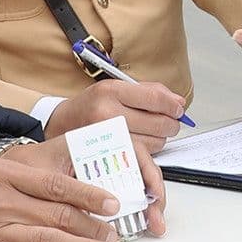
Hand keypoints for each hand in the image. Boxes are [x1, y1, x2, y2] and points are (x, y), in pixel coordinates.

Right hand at [0, 137, 120, 241]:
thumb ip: (26, 179)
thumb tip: (68, 190)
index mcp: (4, 175)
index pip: (57, 184)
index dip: (89, 195)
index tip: (111, 203)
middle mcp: (2, 200)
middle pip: (59, 213)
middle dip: (93, 227)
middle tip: (113, 235)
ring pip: (49, 239)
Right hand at [47, 79, 186, 154]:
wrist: (63, 123)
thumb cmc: (92, 104)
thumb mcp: (117, 88)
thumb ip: (150, 92)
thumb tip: (178, 102)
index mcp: (111, 91)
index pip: (155, 98)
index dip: (173, 105)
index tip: (178, 108)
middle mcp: (108, 113)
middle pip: (159, 123)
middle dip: (171, 124)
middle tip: (170, 121)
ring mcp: (109, 136)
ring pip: (155, 142)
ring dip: (160, 138)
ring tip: (150, 130)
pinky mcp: (111, 154)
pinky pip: (144, 154)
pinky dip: (149, 149)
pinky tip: (141, 140)